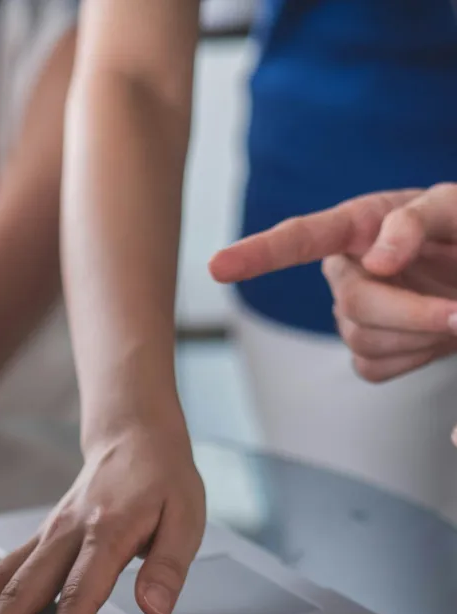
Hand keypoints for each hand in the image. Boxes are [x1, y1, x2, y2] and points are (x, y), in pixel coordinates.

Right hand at [0, 419, 204, 613]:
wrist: (135, 435)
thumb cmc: (163, 478)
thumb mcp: (187, 517)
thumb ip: (169, 566)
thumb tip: (155, 609)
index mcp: (109, 530)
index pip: (80, 592)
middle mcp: (69, 532)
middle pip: (25, 588)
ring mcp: (50, 533)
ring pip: (3, 578)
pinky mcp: (43, 536)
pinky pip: (4, 568)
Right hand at [210, 184, 456, 382]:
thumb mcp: (453, 207)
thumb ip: (414, 219)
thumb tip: (373, 261)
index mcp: (355, 225)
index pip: (298, 239)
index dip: (257, 254)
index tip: (217, 267)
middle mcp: (345, 270)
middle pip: (353, 305)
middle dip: (410, 313)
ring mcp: (352, 315)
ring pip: (364, 343)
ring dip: (419, 336)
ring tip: (454, 312)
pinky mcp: (367, 352)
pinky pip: (373, 369)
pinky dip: (413, 359)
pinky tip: (433, 336)